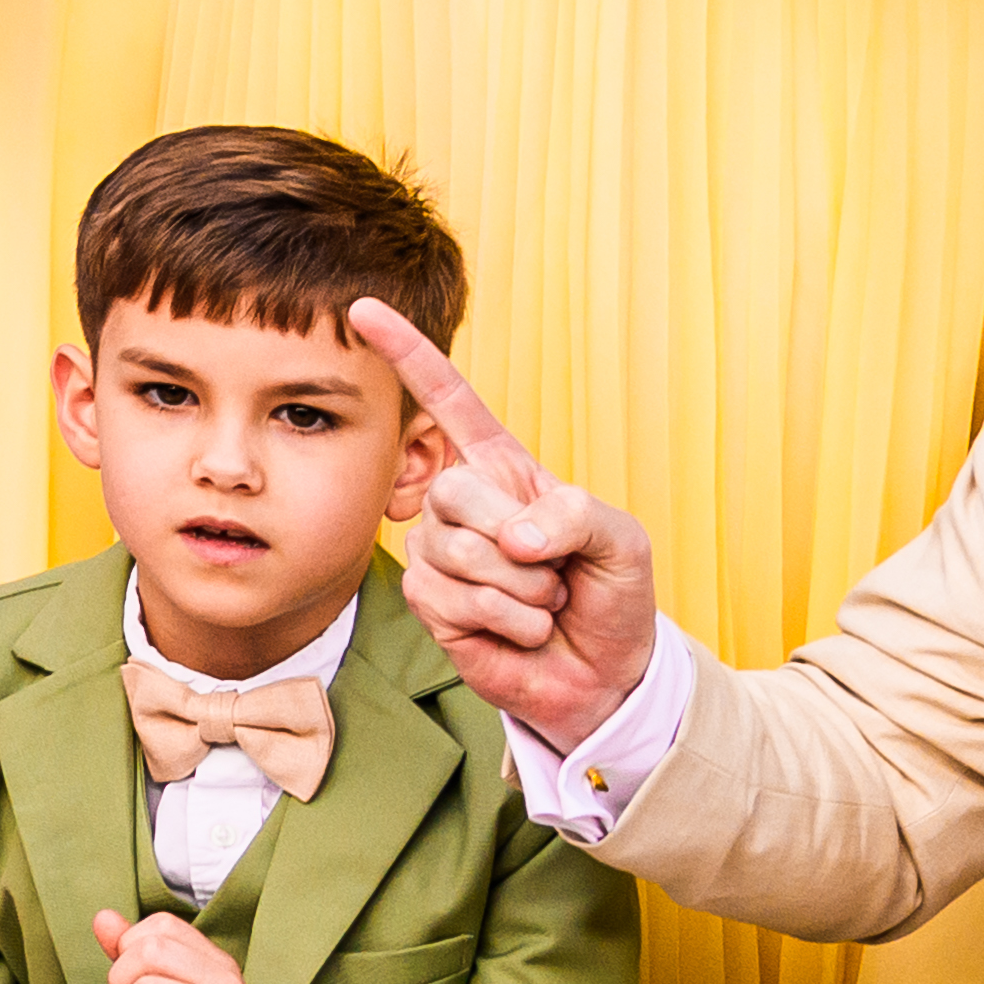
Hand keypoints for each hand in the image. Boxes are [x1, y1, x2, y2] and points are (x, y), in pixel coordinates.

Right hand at [373, 301, 661, 745]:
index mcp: (503, 469)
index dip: (407, 354)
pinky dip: (510, 621)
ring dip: (524, 589)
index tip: (362, 309)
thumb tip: (512, 538)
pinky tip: (522, 629)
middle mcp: (463, 503)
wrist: (605, 674)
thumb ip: (576, 515)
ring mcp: (442, 553)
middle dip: (517, 537)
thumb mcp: (621, 541)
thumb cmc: (613, 595)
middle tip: (551, 567)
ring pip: (460, 552)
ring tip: (542, 602)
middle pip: (454, 490)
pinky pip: (457, 600)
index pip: (448, 401)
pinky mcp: (432, 604)